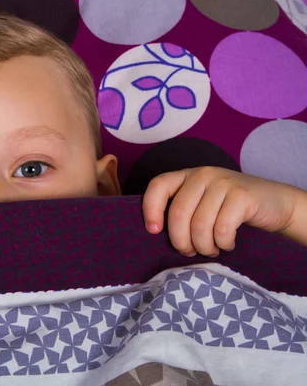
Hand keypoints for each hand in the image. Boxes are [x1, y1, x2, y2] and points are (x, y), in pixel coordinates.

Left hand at [142, 167, 304, 256]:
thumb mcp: (202, 203)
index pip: (158, 186)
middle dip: (180, 240)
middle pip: (178, 212)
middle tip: (189, 251)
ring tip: (211, 250)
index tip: (154, 231)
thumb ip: (182, 210)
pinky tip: (227, 244)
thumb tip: (155, 232)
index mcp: (187, 176)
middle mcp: (203, 175)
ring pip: (200, 225)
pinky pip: (222, 229)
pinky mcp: (243, 195)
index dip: (150, 210)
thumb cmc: (231, 209)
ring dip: (204, 246)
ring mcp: (223, 182)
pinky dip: (223, 244)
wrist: (276, 203)